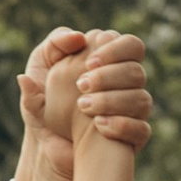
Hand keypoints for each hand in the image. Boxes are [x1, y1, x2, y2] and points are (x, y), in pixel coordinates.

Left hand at [18, 27, 151, 176]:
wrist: (46, 144)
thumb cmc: (43, 101)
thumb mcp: (39, 69)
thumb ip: (54, 46)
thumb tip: (77, 37)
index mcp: (111, 63)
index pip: (131, 46)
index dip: (114, 50)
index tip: (89, 62)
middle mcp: (127, 86)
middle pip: (137, 72)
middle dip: (110, 76)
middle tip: (81, 85)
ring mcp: (132, 112)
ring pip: (141, 100)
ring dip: (112, 101)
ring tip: (83, 107)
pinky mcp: (133, 138)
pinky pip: (142, 130)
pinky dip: (121, 125)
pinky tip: (99, 125)